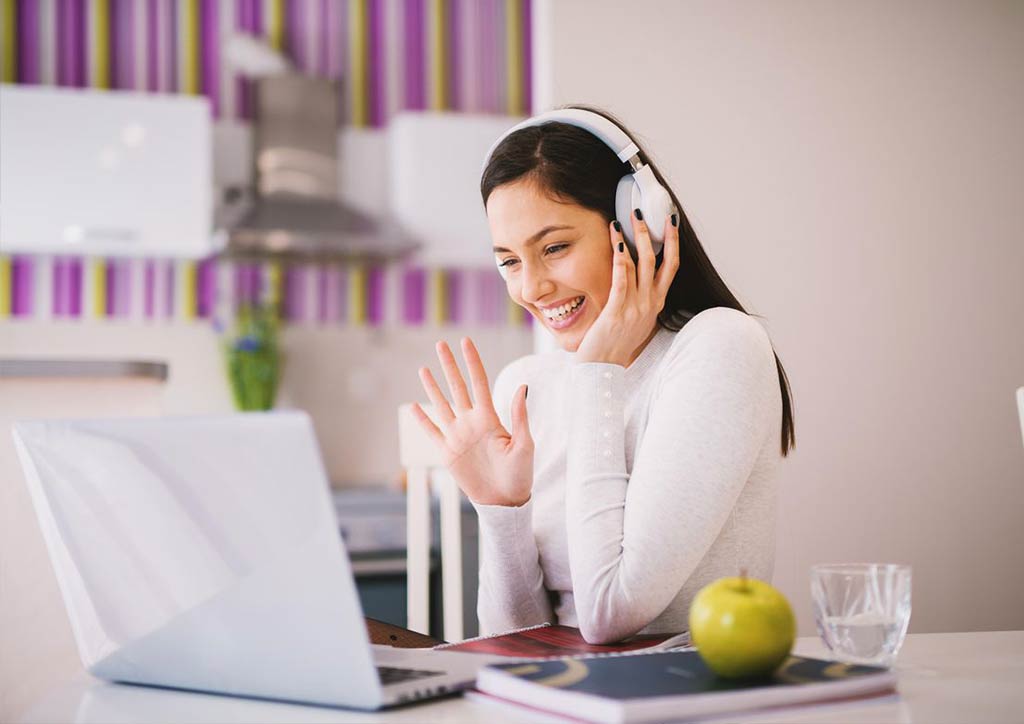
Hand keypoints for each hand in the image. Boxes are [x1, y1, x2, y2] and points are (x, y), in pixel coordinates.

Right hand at [411, 337, 532, 506]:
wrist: (504, 501)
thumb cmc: (520, 474)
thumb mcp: (524, 444)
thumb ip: (520, 416)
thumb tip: (523, 386)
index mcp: (489, 418)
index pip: (478, 382)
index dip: (472, 361)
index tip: (465, 341)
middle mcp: (471, 422)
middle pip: (457, 387)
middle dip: (449, 366)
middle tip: (440, 344)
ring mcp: (458, 436)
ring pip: (441, 405)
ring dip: (432, 387)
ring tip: (424, 369)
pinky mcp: (447, 453)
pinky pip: (431, 432)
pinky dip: (422, 419)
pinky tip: (413, 405)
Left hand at [574, 212, 679, 366]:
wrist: (603, 369)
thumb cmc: (615, 345)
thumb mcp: (636, 320)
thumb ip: (640, 300)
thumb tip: (639, 280)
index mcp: (656, 304)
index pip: (671, 267)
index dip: (673, 242)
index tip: (670, 220)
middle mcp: (650, 303)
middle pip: (658, 260)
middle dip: (652, 232)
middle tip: (642, 210)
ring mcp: (635, 307)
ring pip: (639, 265)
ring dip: (631, 239)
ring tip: (621, 220)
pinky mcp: (617, 312)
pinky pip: (622, 280)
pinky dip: (620, 259)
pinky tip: (615, 243)